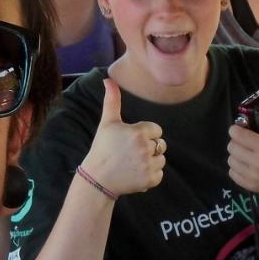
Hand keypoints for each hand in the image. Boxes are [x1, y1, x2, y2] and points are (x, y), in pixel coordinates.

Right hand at [79, 78, 165, 195]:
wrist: (97, 178)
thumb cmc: (102, 148)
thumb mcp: (107, 123)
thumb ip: (112, 100)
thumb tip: (108, 79)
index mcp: (139, 132)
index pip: (156, 130)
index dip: (144, 134)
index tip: (130, 140)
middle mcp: (146, 148)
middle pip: (160, 144)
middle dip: (148, 147)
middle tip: (130, 152)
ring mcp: (149, 166)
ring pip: (161, 159)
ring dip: (151, 161)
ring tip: (133, 162)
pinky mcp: (150, 180)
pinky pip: (160, 174)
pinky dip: (151, 175)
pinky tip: (136, 173)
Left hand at [227, 94, 258, 196]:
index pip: (237, 135)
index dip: (236, 129)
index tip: (242, 128)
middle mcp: (258, 163)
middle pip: (232, 147)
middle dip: (236, 141)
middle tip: (244, 140)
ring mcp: (253, 176)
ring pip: (230, 160)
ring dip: (235, 154)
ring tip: (245, 151)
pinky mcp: (251, 186)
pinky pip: (232, 173)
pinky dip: (236, 167)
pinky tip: (245, 163)